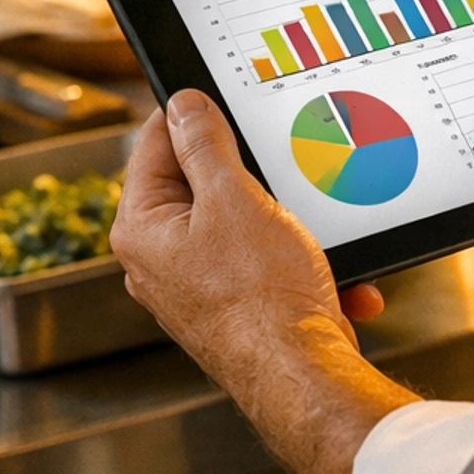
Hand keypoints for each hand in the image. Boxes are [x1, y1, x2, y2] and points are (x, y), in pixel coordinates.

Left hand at [111, 92, 412, 473]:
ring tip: (312, 234)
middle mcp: (158, 260)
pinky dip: (300, 264)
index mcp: (141, 228)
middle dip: (255, 177)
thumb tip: (183, 104)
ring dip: (288, 224)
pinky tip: (331, 278)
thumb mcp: (235, 198)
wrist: (302, 375)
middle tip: (284, 170)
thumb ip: (205, 143)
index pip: (155, 142)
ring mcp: (195, 286)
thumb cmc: (262, 295)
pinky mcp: (232, 307)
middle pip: (202, 182)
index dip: (193, 114)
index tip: (227, 98)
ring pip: (242, 224)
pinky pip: (266, 265)